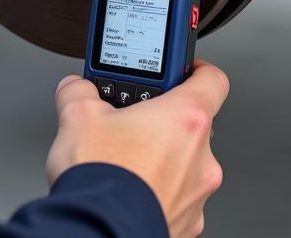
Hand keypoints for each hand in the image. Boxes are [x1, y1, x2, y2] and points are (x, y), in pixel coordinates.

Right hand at [47, 61, 228, 237]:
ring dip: (159, 157)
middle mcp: (201, 157)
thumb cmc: (100, 176)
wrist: (97, 230)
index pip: (213, 80)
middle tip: (130, 120)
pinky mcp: (187, 224)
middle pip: (192, 124)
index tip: (183, 69)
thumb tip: (77, 88)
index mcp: (185, 119)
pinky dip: (156, 189)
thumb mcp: (77, 112)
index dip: (197, 69)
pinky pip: (176, 196)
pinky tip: (127, 188)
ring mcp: (197, 194)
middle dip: (161, 120)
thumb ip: (81, 89)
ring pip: (183, 163)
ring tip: (122, 159)